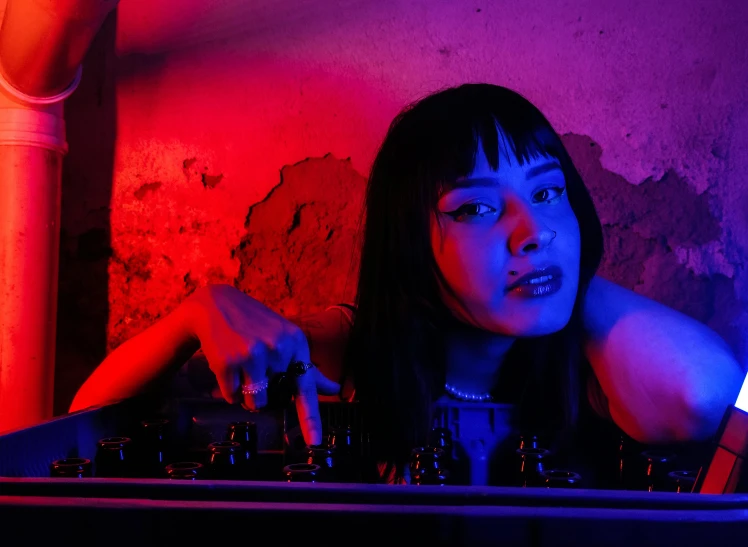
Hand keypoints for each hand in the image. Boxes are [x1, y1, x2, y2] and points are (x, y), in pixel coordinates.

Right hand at [183, 284, 339, 444]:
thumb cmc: (257, 326)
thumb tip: (335, 389)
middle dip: (266, 391)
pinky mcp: (228, 361)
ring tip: (242, 369)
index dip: (310, 419)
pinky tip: (228, 365)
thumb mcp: (287, 339)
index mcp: (296, 343)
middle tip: (257, 367)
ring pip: (254, 403)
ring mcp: (252, 354)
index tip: (314, 442)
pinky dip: (229, 388)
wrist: (217, 305)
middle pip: (276, 400)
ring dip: (247, 395)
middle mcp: (277, 348)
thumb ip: (309, 369)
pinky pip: (232, 396)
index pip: (306, 387)